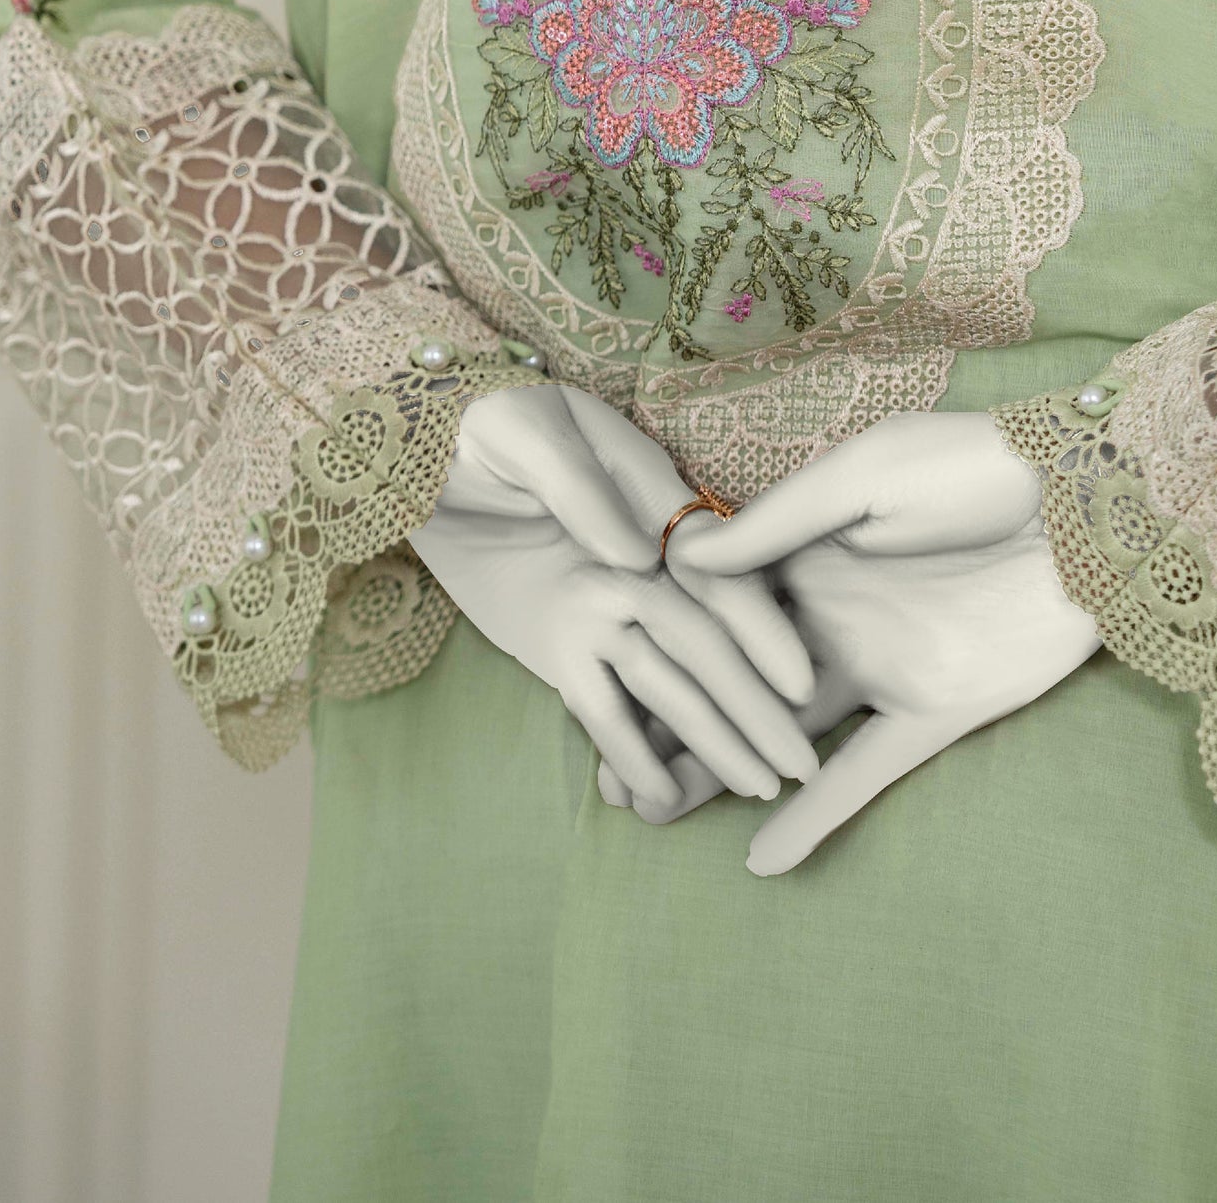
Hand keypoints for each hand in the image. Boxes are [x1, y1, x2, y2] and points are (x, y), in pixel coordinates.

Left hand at [410, 385, 817, 812]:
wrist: (417, 446)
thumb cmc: (480, 424)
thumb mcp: (526, 439)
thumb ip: (581, 490)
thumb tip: (643, 556)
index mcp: (646, 493)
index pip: (717, 567)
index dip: (759, 624)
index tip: (796, 679)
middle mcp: (639, 549)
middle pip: (708, 632)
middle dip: (758, 701)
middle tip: (799, 765)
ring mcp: (605, 592)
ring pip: (670, 671)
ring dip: (713, 731)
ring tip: (756, 792)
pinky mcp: (563, 627)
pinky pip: (606, 690)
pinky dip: (633, 741)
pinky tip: (661, 792)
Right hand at [601, 411, 1100, 869]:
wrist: (1088, 504)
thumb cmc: (972, 466)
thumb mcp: (866, 475)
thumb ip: (781, 524)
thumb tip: (684, 558)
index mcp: (811, 551)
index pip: (718, 604)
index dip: (660, 639)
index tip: (596, 669)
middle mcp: (834, 615)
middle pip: (737, 677)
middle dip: (674, 719)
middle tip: (607, 771)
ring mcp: (882, 668)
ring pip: (785, 732)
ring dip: (723, 771)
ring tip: (655, 814)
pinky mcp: (936, 712)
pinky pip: (865, 772)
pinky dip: (817, 814)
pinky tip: (764, 857)